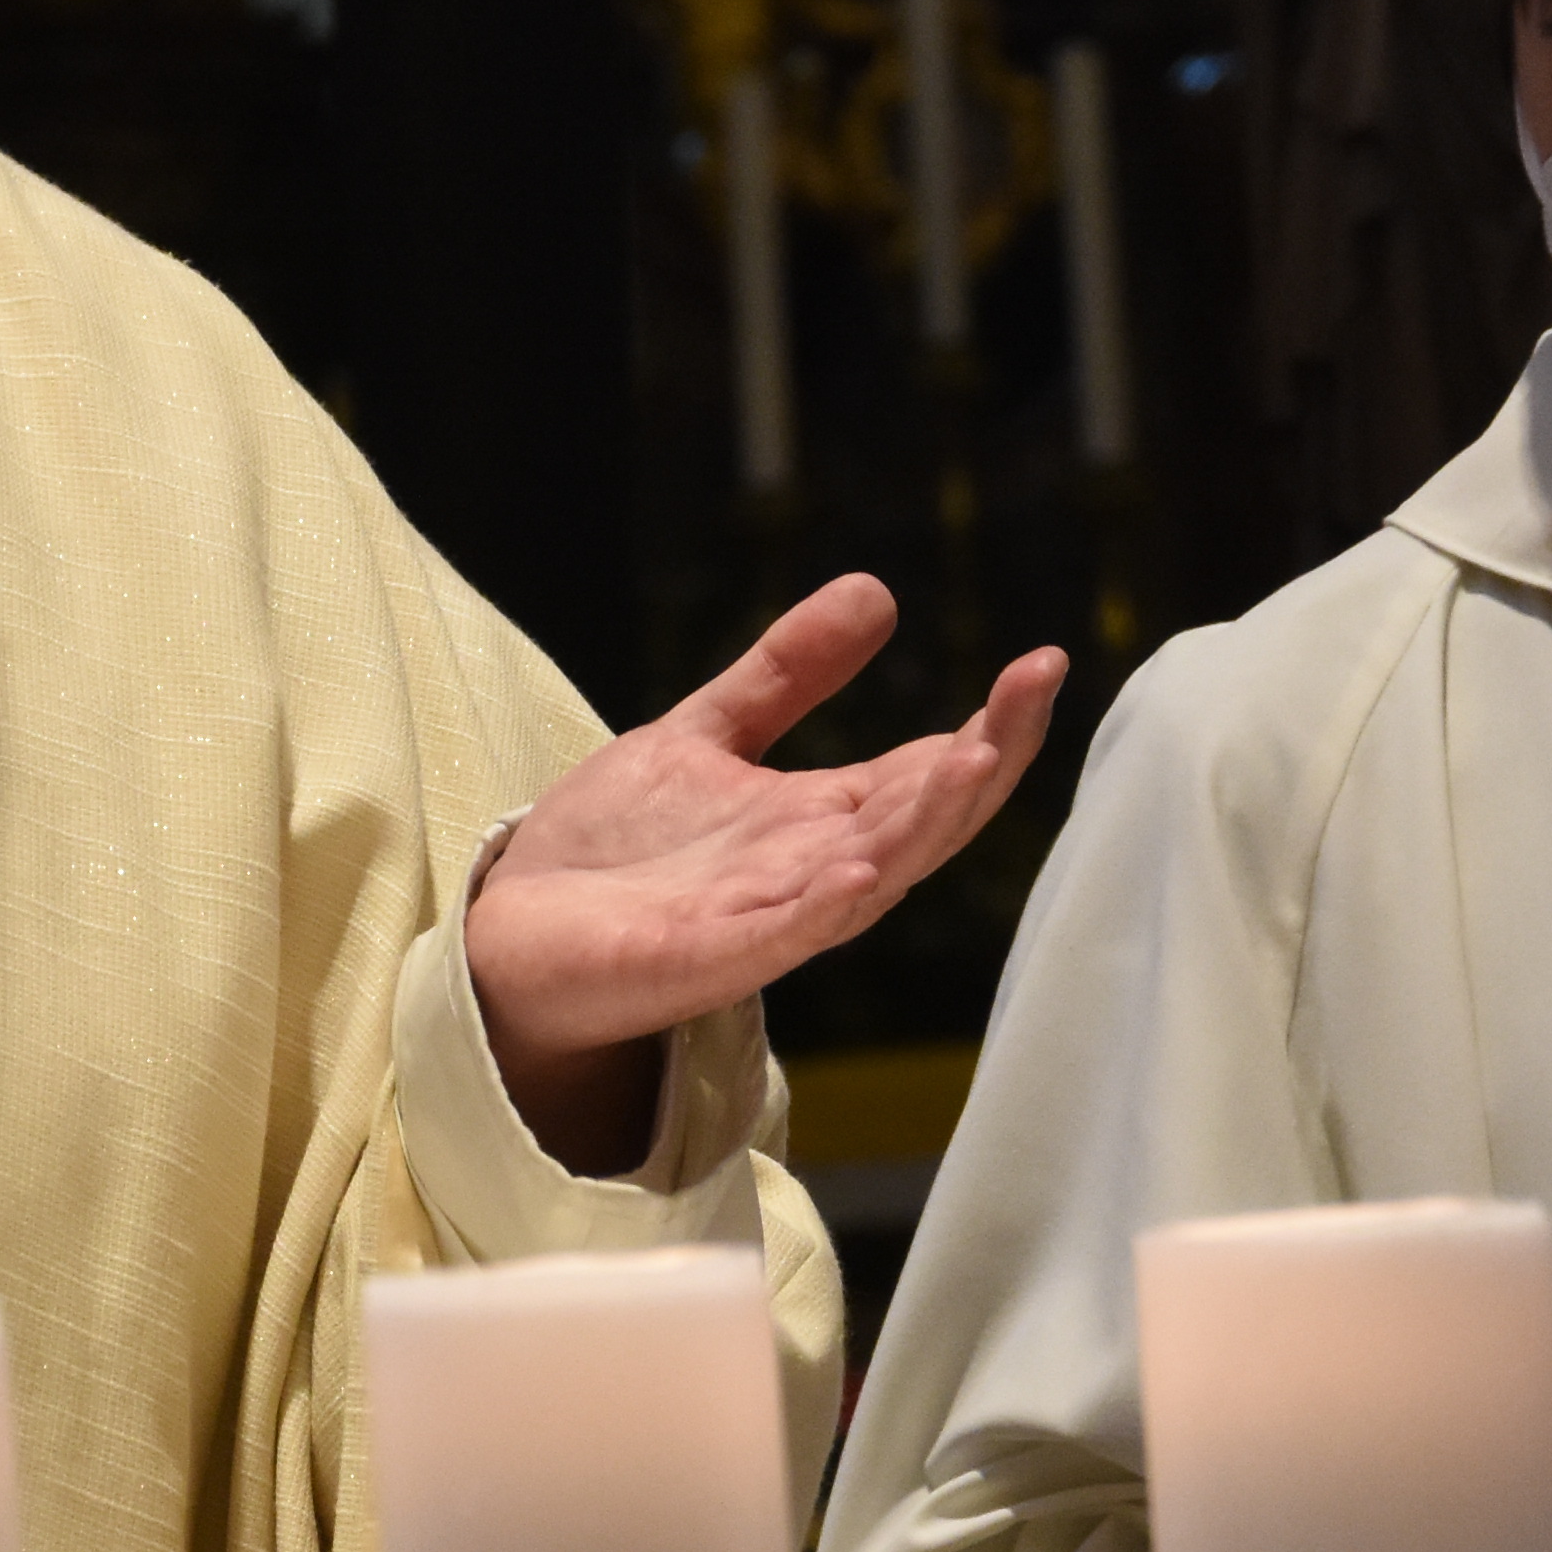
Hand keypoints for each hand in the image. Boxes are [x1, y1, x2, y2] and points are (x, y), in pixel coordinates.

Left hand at [467, 576, 1063, 1168]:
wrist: (510, 936)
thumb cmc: (611, 852)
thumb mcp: (702, 736)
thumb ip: (784, 675)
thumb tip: (876, 590)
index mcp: (817, 822)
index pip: (925, 773)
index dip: (989, 726)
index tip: (1041, 665)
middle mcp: (809, 873)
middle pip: (921, 822)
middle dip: (983, 761)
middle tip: (1031, 692)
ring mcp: (764, 922)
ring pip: (870, 877)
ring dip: (923, 824)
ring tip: (973, 758)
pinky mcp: (705, 961)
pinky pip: (781, 936)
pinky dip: (824, 903)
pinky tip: (859, 861)